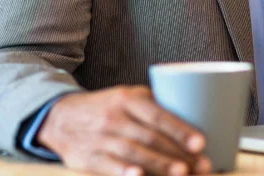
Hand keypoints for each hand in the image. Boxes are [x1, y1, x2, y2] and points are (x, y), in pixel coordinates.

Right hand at [36, 86, 211, 175]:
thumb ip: (152, 105)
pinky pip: (110, 167)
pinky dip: (125, 173)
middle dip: (179, 153)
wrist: (61, 117)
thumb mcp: (126, 96)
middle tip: (202, 165)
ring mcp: (101, 139)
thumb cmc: (106, 107)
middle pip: (151, 137)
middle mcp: (115, 117)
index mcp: (127, 99)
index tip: (201, 142)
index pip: (157, 115)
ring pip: (135, 154)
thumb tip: (190, 117)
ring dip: (161, 165)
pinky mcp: (90, 159)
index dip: (180, 129)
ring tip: (183, 173)